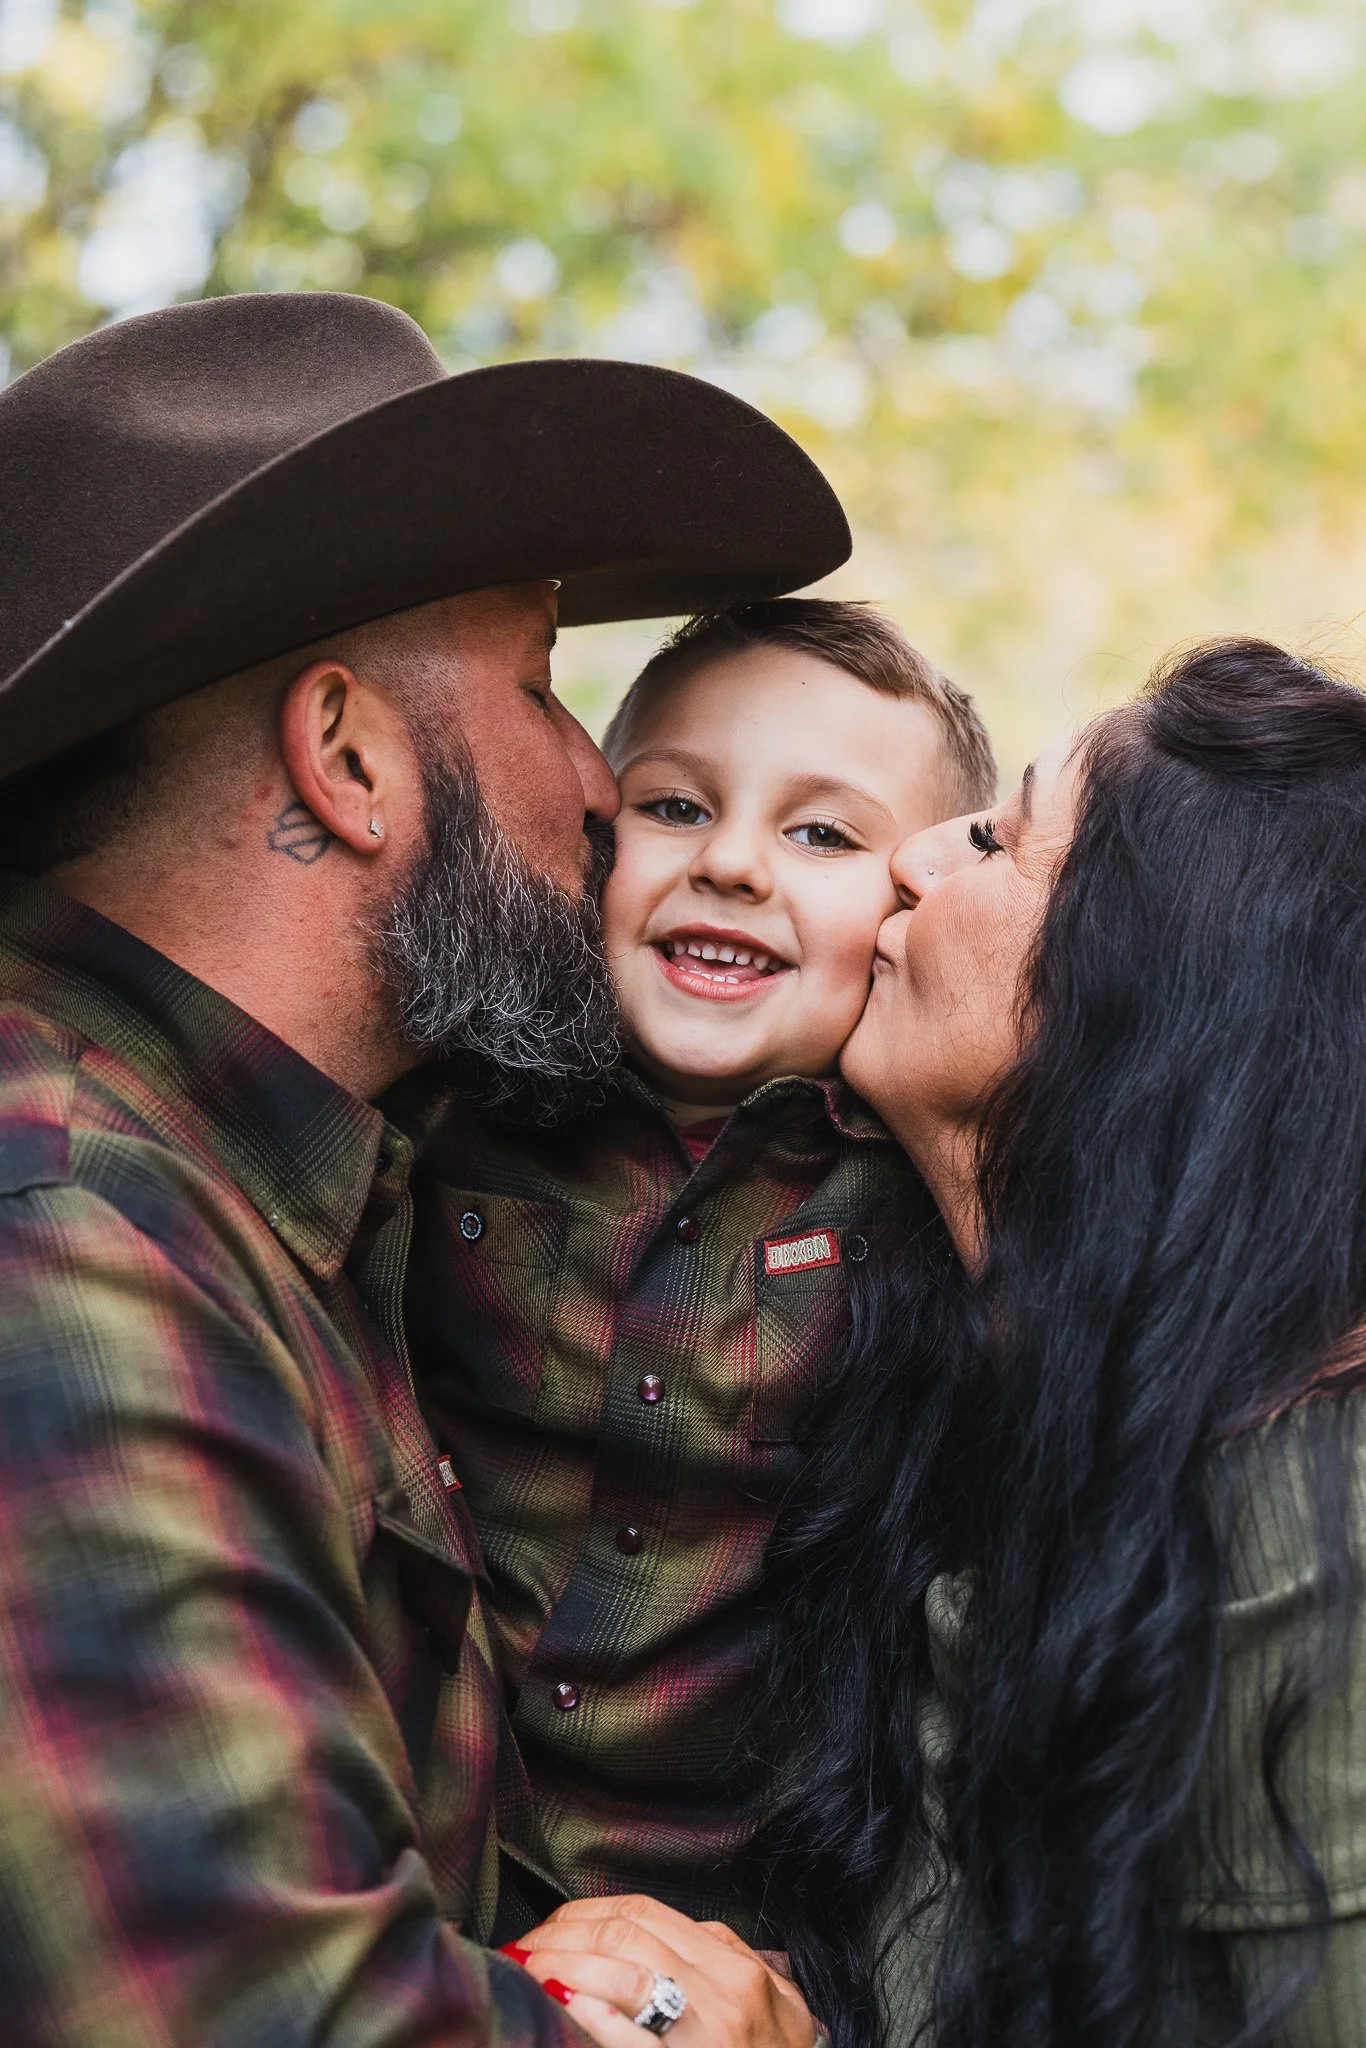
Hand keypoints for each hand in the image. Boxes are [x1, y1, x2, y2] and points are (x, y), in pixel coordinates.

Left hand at [504, 1894, 819, 2047]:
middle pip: (628, 1935)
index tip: (552, 1924)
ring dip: (567, 1964)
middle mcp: (724, 1994)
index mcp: (736, 1969)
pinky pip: (634, 2039)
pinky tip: (561, 2001)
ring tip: (530, 1966)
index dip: (588, 1912)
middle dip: (566, 1933)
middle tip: (526, 1944)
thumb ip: (726, 1959)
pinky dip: (593, 2014)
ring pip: (626, 1974)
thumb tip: (669, 1932)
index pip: (645, 1913)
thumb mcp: (775, 2005)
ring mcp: (707, 2036)